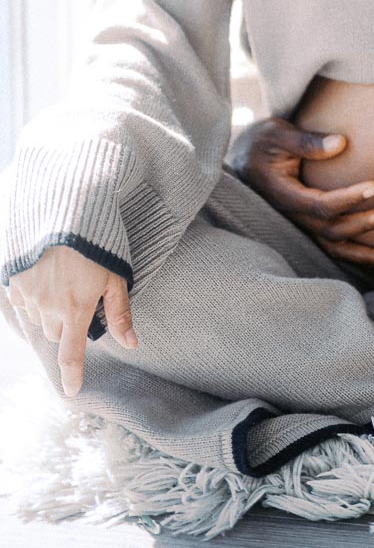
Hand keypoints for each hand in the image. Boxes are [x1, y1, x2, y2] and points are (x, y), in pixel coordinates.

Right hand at [6, 245, 136, 396]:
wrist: (65, 210)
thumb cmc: (97, 243)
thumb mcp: (115, 276)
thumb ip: (119, 313)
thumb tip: (131, 344)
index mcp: (75, 309)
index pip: (70, 354)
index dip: (72, 375)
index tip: (72, 390)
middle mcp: (48, 306)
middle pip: (55, 334)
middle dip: (66, 325)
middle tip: (77, 300)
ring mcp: (28, 293)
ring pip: (38, 317)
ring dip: (49, 309)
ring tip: (63, 280)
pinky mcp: (14, 280)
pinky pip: (22, 299)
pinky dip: (32, 294)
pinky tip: (45, 276)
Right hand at [228, 117, 373, 267]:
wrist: (242, 159)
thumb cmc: (261, 142)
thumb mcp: (277, 133)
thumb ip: (307, 141)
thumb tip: (342, 143)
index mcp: (283, 194)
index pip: (320, 204)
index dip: (349, 198)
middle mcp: (291, 216)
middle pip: (332, 230)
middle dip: (365, 224)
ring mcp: (299, 226)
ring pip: (334, 248)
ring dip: (366, 254)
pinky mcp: (307, 227)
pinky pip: (333, 248)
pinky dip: (358, 256)